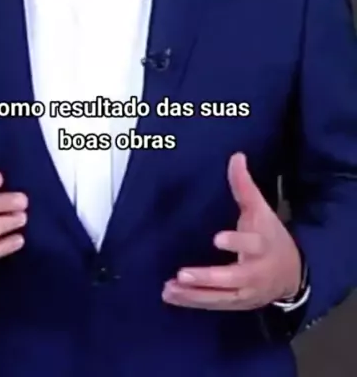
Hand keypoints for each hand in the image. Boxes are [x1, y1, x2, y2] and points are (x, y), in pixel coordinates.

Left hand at [162, 152, 301, 310]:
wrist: (292, 273)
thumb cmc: (271, 236)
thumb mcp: (260, 209)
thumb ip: (245, 186)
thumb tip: (236, 156)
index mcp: (263, 244)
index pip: (252, 242)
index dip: (236, 241)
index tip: (216, 238)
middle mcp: (255, 272)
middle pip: (233, 278)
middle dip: (207, 278)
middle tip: (182, 273)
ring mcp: (246, 293)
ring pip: (220, 297)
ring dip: (194, 294)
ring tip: (169, 287)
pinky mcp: (236, 304)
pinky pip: (213, 305)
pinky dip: (192, 302)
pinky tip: (171, 295)